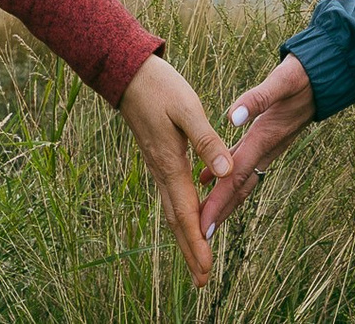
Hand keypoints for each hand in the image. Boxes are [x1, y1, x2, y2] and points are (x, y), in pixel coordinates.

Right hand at [116, 53, 234, 284]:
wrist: (128, 74)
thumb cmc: (160, 87)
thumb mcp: (188, 108)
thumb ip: (208, 140)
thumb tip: (226, 171)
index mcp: (171, 164)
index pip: (186, 212)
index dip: (198, 242)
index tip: (207, 269)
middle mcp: (162, 171)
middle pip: (177, 221)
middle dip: (190, 251)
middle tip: (202, 280)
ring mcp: (158, 166)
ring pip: (172, 210)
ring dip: (186, 237)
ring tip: (197, 259)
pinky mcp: (159, 158)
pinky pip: (171, 196)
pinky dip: (181, 215)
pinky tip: (190, 218)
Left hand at [198, 53, 313, 237]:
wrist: (326, 75)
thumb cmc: (304, 75)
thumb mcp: (281, 80)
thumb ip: (257, 98)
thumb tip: (232, 117)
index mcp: (266, 137)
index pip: (237, 175)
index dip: (219, 201)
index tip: (203, 224)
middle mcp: (267, 147)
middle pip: (240, 187)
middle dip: (221, 211)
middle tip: (200, 236)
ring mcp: (268, 144)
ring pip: (242, 178)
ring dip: (223, 198)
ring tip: (202, 216)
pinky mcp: (266, 136)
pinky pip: (243, 162)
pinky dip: (225, 175)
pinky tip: (207, 179)